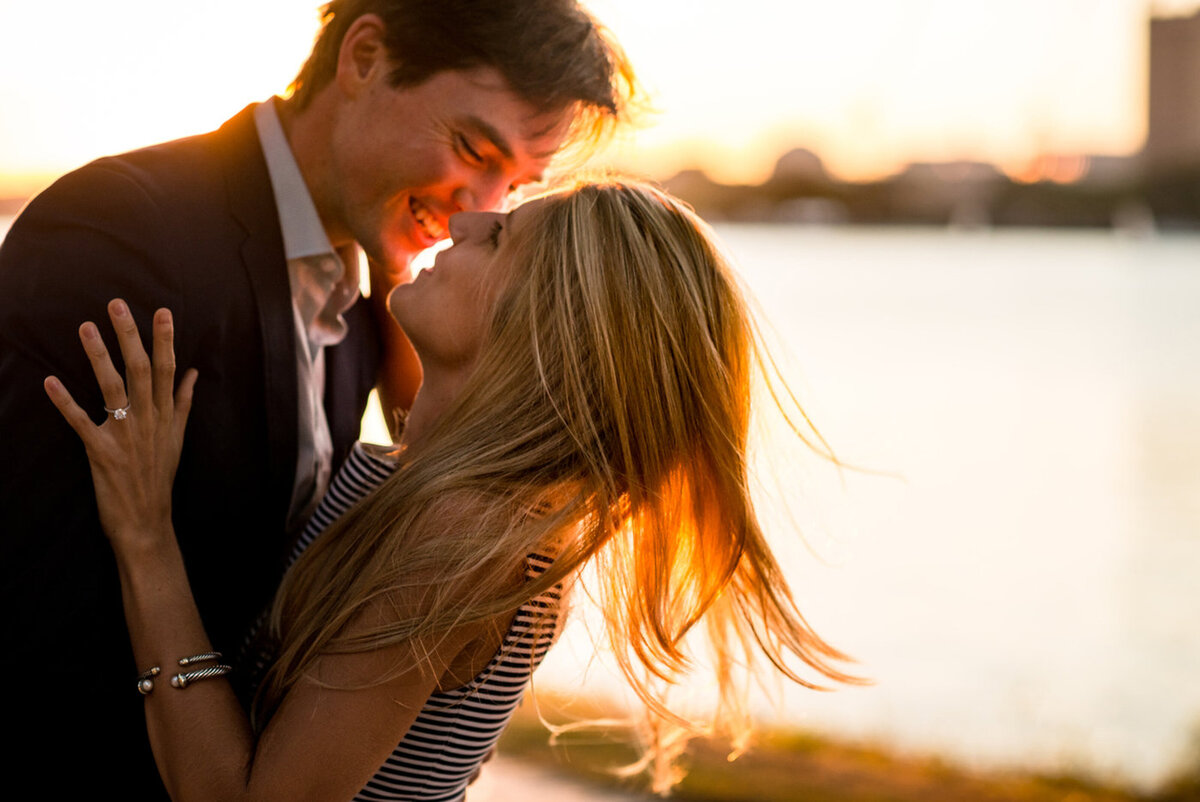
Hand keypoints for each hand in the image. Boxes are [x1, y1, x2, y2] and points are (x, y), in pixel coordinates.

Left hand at [43, 299, 197, 551]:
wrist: (147, 520)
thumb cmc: (159, 477)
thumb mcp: (177, 437)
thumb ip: (182, 402)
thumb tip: (192, 373)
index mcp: (165, 415)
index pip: (167, 369)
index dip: (165, 339)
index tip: (162, 311)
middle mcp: (147, 420)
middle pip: (140, 370)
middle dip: (130, 336)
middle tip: (117, 305)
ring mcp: (125, 435)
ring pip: (112, 389)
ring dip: (99, 357)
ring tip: (86, 328)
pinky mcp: (101, 452)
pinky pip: (81, 422)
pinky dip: (66, 402)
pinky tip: (51, 381)